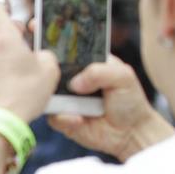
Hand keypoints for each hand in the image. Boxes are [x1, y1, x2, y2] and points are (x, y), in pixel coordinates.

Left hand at [0, 3, 59, 122]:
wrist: (1, 120)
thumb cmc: (24, 93)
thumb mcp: (49, 69)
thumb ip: (46, 54)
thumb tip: (40, 55)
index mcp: (3, 36)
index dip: (3, 3)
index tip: (12, 6)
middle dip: (1, 21)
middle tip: (19, 31)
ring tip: (17, 50)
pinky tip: (9, 67)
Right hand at [48, 56, 174, 160]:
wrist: (131, 133)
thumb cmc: (130, 101)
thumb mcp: (123, 77)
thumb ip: (99, 72)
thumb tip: (74, 84)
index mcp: (85, 63)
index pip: (65, 50)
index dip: (55, 46)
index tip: (43, 39)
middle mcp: (71, 79)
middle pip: (49, 71)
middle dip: (48, 73)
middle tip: (56, 77)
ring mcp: (65, 99)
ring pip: (46, 94)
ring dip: (56, 98)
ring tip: (73, 103)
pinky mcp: (62, 119)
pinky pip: (53, 116)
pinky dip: (64, 118)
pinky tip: (80, 120)